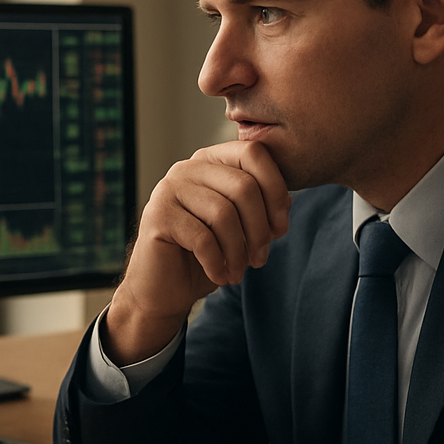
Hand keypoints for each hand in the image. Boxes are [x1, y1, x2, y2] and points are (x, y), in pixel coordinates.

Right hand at [106, 140, 288, 363]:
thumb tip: (286, 201)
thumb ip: (261, 206)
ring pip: (224, 214)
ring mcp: (168, 189)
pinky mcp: (157, 216)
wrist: (163, 290)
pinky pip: (203, 238)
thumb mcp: (241, 228)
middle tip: (259, 259)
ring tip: (239, 272)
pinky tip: (220, 276)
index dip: (276, 190)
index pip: (253, 153)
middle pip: (243, 186)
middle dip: (259, 229)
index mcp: (210, 161)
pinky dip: (218, 263)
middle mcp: (187, 168)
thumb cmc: (204, 256)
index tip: (280, 229)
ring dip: (239, 251)